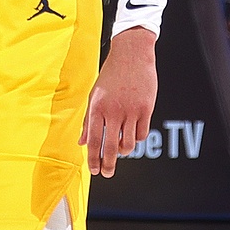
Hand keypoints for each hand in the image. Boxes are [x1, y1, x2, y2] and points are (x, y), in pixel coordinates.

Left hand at [80, 27, 156, 176]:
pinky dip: (137, 138)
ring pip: (128, 143)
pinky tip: (132, 135)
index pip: (94, 140)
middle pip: (110, 147)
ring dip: (123, 151)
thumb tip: (82, 142)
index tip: (95, 171)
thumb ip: (88, 120)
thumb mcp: (94, 96)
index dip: (93, 159)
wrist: (131, 55)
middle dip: (108, 164)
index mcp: (97, 108)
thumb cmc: (110, 76)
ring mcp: (131, 110)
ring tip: (120, 150)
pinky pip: (142, 133)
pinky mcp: (147, 108)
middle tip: (107, 174)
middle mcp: (113, 111)